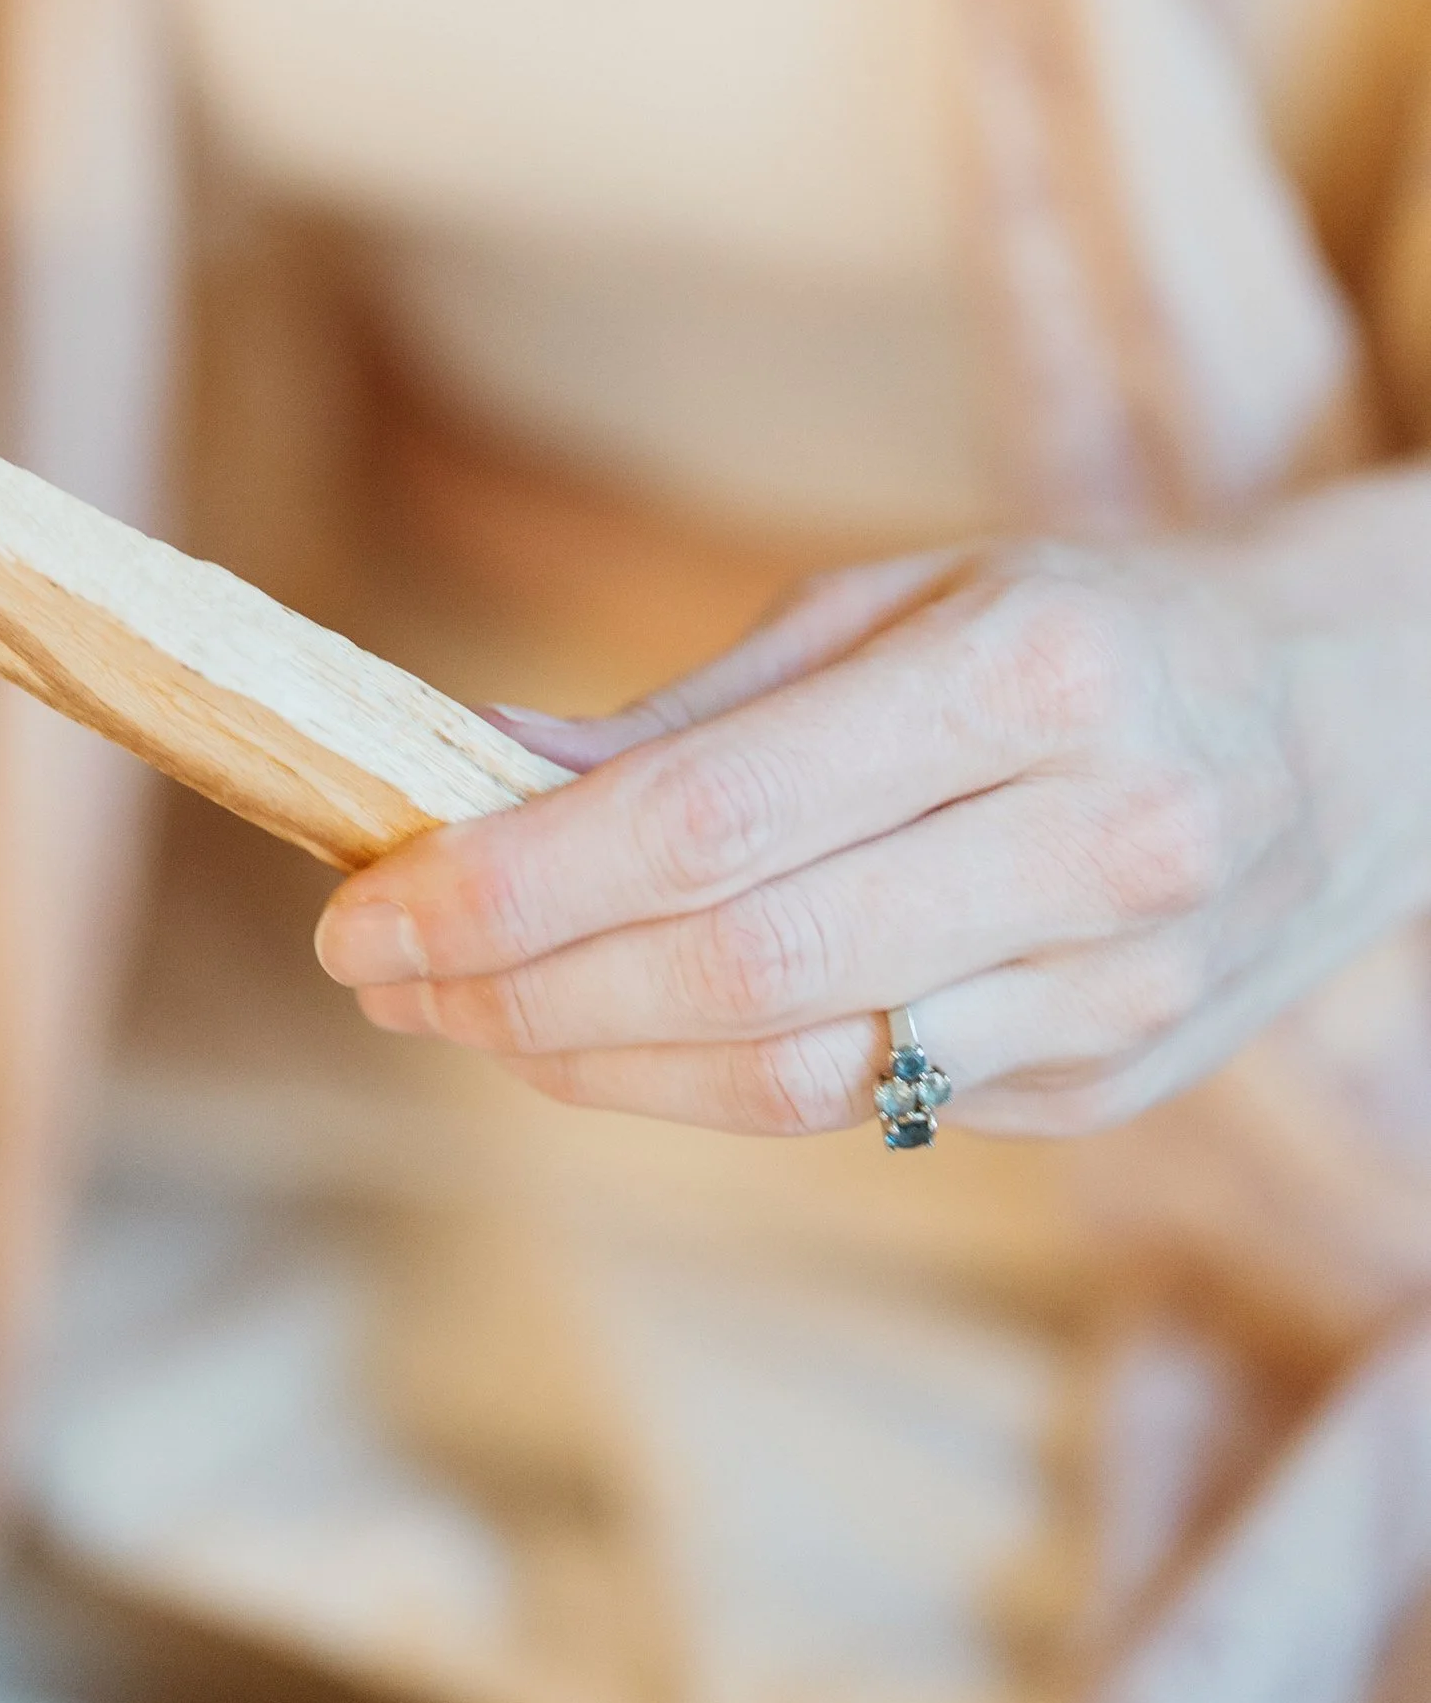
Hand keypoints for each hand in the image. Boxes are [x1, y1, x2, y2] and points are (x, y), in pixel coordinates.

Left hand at [312, 535, 1360, 1137]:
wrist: (1357, 719)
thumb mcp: (900, 598)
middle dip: (518, 990)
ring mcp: (1120, 990)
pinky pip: (863, 1105)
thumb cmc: (1088, 625)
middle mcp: (1096, 843)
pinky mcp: (1114, 1086)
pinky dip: (703, 1079)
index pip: (710, 824)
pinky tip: (610, 1031)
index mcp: (1033, 678)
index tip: (370, 904)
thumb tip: (468, 774)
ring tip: (464, 1011)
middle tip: (380, 972)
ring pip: (796, 1079)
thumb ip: (692, 712)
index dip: (513, 885)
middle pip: (739, 974)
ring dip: (589, 1061)